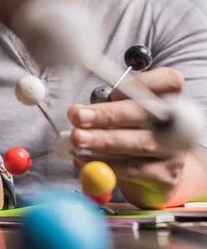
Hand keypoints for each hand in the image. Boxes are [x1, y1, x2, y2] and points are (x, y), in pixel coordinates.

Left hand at [68, 67, 196, 208]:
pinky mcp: (166, 174)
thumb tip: (80, 112)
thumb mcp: (123, 115)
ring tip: (78, 138)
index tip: (114, 92)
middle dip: (107, 114)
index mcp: (168, 98)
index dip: (144, 83)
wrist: (156, 172)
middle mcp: (177, 122)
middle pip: (145, 113)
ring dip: (103, 140)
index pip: (168, 81)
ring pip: (139, 142)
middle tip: (78, 116)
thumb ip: (109, 107)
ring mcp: (174, 149)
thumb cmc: (133, 134)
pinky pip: (134, 169)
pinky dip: (107, 165)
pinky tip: (86, 161)